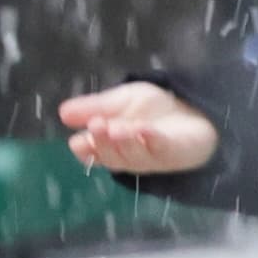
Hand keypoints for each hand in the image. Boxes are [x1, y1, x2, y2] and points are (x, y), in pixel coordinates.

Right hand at [58, 83, 218, 175]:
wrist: (195, 110)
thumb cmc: (155, 110)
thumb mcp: (121, 100)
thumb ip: (94, 107)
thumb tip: (62, 112)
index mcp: (112, 145)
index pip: (93, 153)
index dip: (86, 149)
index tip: (77, 142)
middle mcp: (130, 155)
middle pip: (112, 156)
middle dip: (102, 142)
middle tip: (97, 126)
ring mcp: (152, 157)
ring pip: (134, 156)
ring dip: (124, 142)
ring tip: (118, 128)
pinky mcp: (174, 152)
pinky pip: (161, 149)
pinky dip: (151, 140)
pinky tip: (144, 129)